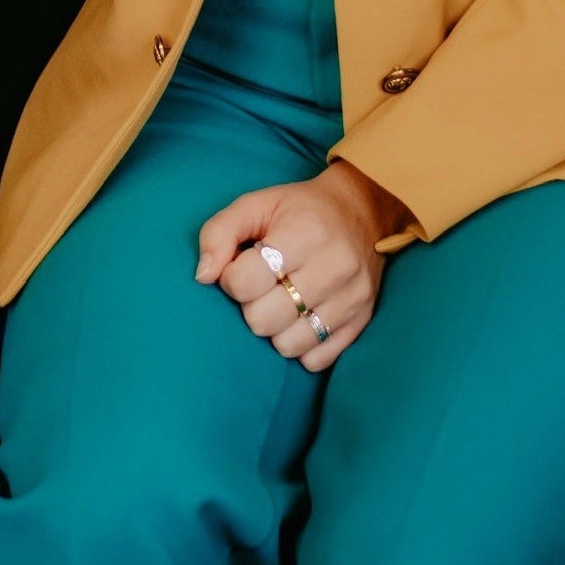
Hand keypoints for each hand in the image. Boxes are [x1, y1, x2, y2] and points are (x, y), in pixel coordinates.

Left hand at [195, 163, 402, 370]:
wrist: (361, 212)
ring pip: (289, 345)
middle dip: (251, 305)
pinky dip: (300, 346)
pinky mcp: (361, 323)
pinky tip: (300, 317)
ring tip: (281, 301)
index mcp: (305, 233)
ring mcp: (352, 299)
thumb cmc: (299, 209)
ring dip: (275, 328)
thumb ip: (219, 232)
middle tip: (261, 286)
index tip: (240, 266)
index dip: (231, 278)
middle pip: (264, 319)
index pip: (247, 281)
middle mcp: (334, 268)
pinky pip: (316, 360)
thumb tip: (203, 276)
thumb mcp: (255, 204)